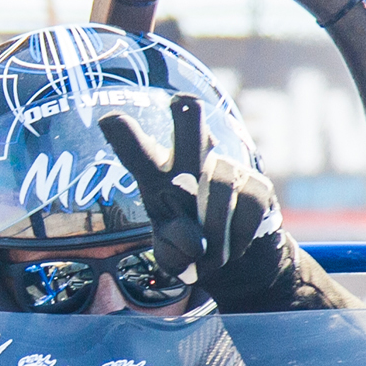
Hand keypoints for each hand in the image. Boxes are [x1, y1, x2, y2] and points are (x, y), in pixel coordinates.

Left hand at [98, 93, 295, 311]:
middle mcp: (191, 161)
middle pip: (190, 124)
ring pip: (219, 184)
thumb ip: (174, 249)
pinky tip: (232, 247)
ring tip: (210, 261)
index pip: (137, 152)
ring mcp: (227, 167)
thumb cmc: (189, 247)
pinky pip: (248, 206)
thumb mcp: (170, 254)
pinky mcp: (257, 183)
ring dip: (215, 230)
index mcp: (156, 176)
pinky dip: (238, 236)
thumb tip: (194, 241)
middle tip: (180, 104)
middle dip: (187, 116)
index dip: (125, 136)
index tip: (109, 121)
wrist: (233, 258)